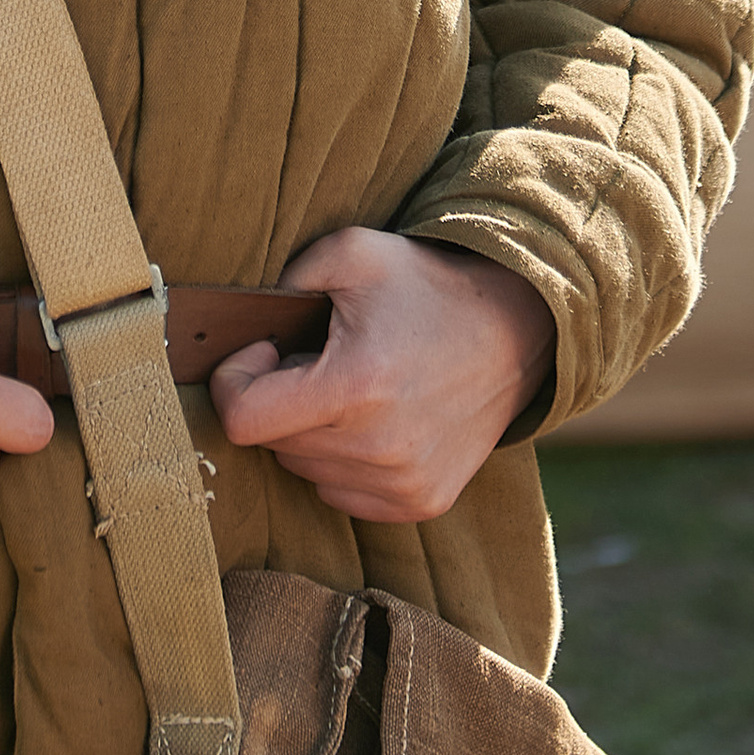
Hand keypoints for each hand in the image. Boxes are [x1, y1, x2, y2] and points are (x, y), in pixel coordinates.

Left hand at [207, 228, 555, 524]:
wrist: (516, 330)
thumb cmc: (428, 286)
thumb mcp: (353, 251)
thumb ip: (287, 276)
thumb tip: (242, 323)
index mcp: (354, 387)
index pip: (244, 421)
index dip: (237, 380)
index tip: (265, 348)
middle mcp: (377, 448)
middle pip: (275, 444)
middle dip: (281, 399)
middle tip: (318, 359)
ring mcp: (402, 484)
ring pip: (306, 472)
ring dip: (312, 433)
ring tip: (352, 387)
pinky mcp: (422, 503)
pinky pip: (343, 495)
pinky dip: (343, 462)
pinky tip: (373, 420)